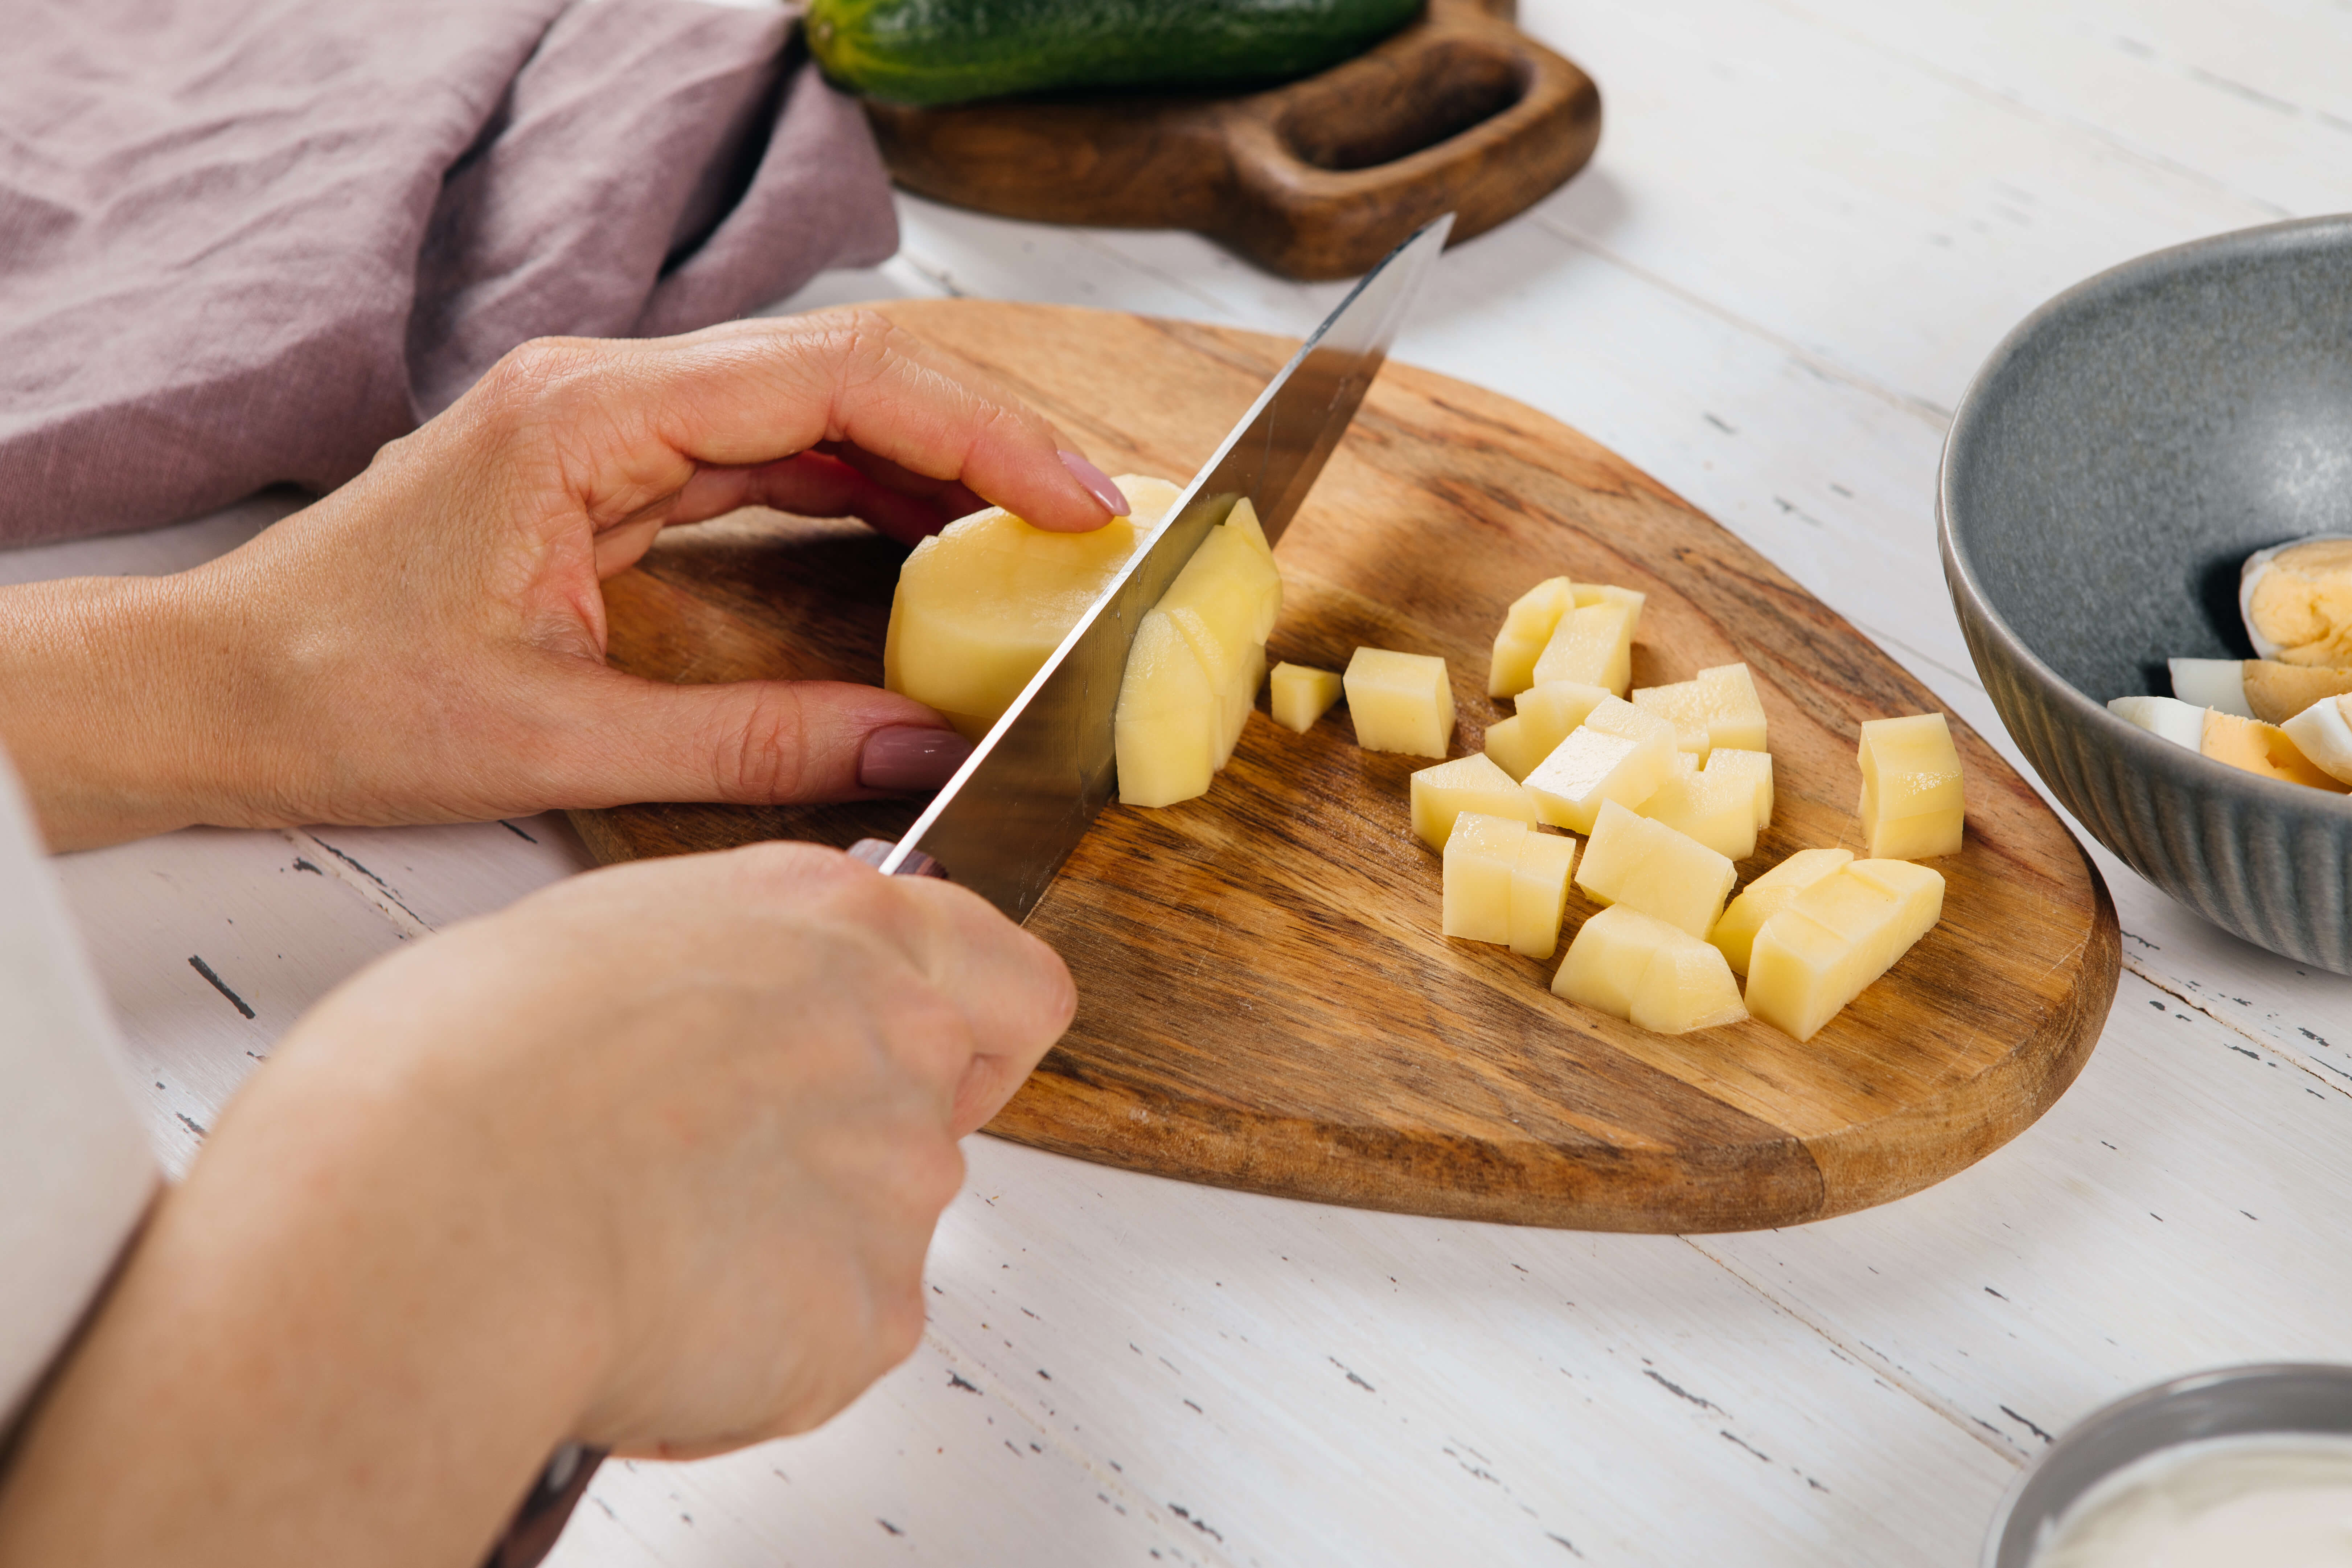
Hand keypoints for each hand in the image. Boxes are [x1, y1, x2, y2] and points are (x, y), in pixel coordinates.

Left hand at [0, 310, 1132, 848]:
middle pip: (843, 372)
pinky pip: (771, 457)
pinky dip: (864, 494)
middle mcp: (605, 393)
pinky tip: (930, 539)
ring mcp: (610, 424)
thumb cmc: (337, 695)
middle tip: (1088, 516)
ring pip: (816, 408)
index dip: (979, 435)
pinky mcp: (613, 470)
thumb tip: (910, 749)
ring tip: (1034, 531)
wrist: (215, 690)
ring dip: (932, 463)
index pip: (834, 382)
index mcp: (587, 418)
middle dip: (982, 438)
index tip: (1074, 499)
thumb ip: (752, 745)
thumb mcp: (561, 743)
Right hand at [0, 841, 1075, 1565]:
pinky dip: (758, 1357)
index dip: (969, 1038)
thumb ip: (719, 971)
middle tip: (709, 1182)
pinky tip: (649, 1327)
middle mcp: (896, 1041)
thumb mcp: (600, 939)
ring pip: (875, 1237)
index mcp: (836, 924)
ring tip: (639, 1254)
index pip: (1007, 980)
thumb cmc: (458, 1072)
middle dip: (842, 1158)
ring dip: (786, 1255)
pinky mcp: (872, 1316)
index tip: (911, 1066)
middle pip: (932, 1119)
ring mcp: (898, 1183)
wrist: (426, 1214)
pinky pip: (832, 1346)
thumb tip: (712, 1017)